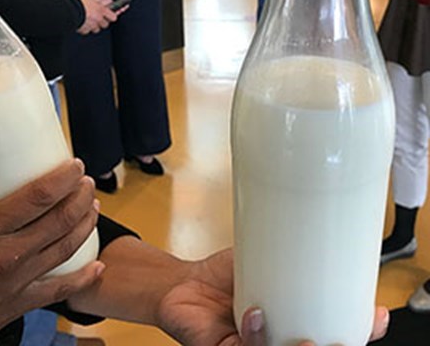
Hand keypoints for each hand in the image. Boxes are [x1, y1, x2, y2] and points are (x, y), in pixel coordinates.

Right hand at [0, 159, 103, 345]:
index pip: (39, 197)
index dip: (64, 178)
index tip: (76, 166)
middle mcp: (8, 257)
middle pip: (61, 219)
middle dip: (81, 196)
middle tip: (87, 183)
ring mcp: (17, 284)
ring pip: (66, 248)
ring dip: (86, 225)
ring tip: (94, 207)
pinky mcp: (18, 306)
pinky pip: (59, 291)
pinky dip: (83, 279)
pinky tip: (98, 268)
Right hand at [76, 0, 117, 34]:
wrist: (69, 10)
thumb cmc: (80, 2)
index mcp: (101, 11)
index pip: (113, 17)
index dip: (112, 16)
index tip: (110, 15)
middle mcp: (98, 19)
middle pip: (105, 24)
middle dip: (102, 22)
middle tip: (98, 17)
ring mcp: (92, 25)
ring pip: (97, 29)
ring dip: (94, 25)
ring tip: (90, 20)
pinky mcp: (85, 29)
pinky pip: (87, 31)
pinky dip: (86, 28)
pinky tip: (83, 22)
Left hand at [158, 250, 389, 345]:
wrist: (184, 284)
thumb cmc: (225, 276)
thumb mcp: (260, 258)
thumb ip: (284, 252)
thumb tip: (312, 226)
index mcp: (292, 321)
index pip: (335, 332)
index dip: (360, 331)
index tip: (376, 317)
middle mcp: (277, 340)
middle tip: (339, 340)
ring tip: (306, 339)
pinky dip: (254, 337)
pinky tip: (255, 315)